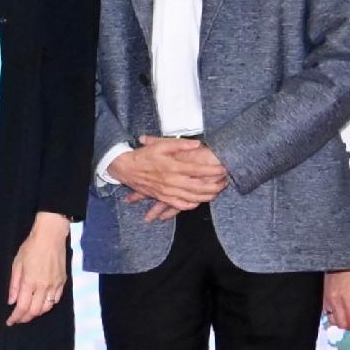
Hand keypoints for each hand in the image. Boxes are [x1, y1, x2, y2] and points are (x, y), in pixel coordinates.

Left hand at [4, 218, 71, 326]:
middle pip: (35, 311)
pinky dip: (48, 305)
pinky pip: (56, 300)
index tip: (10, 322)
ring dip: (37, 313)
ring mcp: (55, 285)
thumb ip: (14, 285)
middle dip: (25, 318)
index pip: (22, 306)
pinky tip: (42, 304)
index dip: (16, 317)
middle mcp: (44, 286)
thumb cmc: (31, 247)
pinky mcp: (63, 282)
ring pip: (47, 308)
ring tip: (29, 313)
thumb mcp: (17, 264)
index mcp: (30, 282)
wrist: (51, 236)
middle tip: (18, 319)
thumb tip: (11, 302)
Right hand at [111, 138, 227, 217]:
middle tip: (225, 182)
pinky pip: (179, 205)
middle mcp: (171, 181)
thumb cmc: (143, 155)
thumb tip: (196, 144)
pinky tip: (198, 202)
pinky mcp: (162, 197)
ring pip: (191, 198)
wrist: (125, 168)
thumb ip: (180, 144)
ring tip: (217, 192)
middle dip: (214, 186)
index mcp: (172, 167)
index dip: (213, 171)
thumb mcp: (161, 144)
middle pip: (198, 187)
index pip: (198, 171)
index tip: (223, 169)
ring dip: (206, 196)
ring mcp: (167, 191)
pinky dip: (191, 205)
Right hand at [322, 267, 349, 335]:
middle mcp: (335, 302)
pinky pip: (328, 314)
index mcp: (347, 299)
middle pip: (343, 324)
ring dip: (344, 322)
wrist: (339, 258)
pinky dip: (336, 316)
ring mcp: (328, 301)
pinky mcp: (324, 298)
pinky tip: (342, 311)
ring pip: (334, 321)